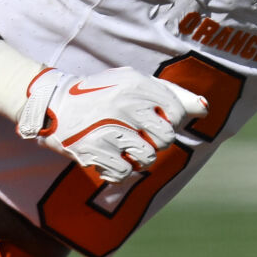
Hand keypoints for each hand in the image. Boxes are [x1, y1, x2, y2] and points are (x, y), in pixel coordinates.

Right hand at [20, 66, 206, 185]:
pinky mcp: (92, 149)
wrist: (51, 102)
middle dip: (155, 142)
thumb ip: (172, 95)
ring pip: (147, 158)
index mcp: (137, 84)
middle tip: (135, 135)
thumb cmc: (102, 94)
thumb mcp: (135, 84)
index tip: (151, 119)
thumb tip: (204, 109)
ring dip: (137, 158)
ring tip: (121, 146)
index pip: (177, 113)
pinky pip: (124, 172)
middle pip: (165, 139)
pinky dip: (118, 170)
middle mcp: (124, 104)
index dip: (169, 122)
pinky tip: (108, 157)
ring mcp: (108, 127)